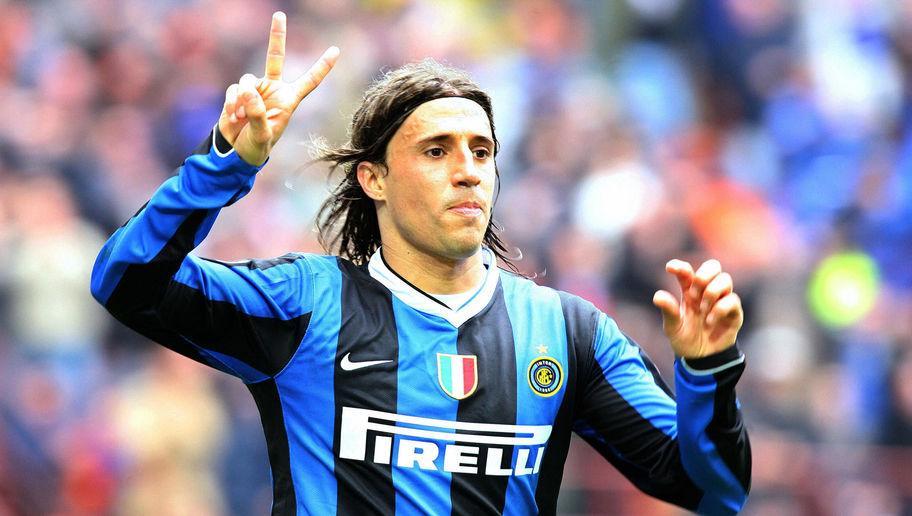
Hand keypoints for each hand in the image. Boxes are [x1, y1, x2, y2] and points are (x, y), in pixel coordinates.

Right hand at [218, 11, 338, 165]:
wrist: (236, 150)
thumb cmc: (257, 146)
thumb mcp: (262, 135)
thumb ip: (257, 115)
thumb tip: (247, 91)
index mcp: (289, 100)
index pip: (309, 80)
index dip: (322, 67)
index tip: (336, 50)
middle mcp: (273, 89)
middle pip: (275, 56)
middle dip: (277, 35)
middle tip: (280, 15)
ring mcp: (255, 89)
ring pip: (246, 80)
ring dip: (242, 100)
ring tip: (242, 118)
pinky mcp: (238, 92)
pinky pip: (233, 90)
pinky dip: (232, 104)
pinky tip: (234, 117)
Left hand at [652, 259, 743, 358]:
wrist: (701, 359)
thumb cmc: (685, 339)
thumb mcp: (672, 327)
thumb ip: (668, 311)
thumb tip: (657, 296)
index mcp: (689, 292)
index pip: (687, 271)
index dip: (680, 266)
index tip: (670, 268)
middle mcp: (707, 292)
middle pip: (713, 266)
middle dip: (703, 275)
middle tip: (692, 293)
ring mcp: (722, 300)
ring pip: (725, 279)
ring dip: (711, 292)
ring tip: (702, 310)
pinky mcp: (734, 312)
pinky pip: (733, 299)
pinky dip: (720, 308)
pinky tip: (710, 321)